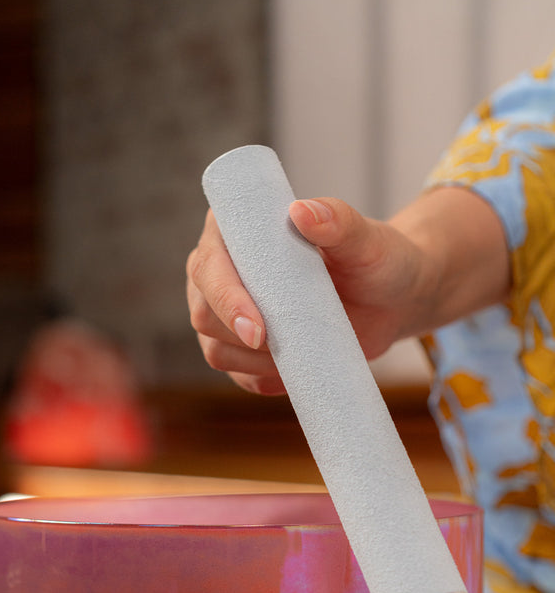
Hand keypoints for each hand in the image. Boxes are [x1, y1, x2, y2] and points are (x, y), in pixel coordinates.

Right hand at [186, 188, 508, 394]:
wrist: (389, 301)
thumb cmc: (377, 260)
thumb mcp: (366, 239)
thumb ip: (339, 220)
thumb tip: (301, 212)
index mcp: (237, 230)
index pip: (210, 265)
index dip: (225, 298)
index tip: (257, 328)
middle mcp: (222, 271)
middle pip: (203, 313)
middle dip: (235, 337)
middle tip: (277, 347)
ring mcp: (228, 313)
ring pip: (215, 350)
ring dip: (254, 362)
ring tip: (303, 350)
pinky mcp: (243, 348)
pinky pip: (238, 375)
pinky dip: (264, 380)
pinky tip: (295, 372)